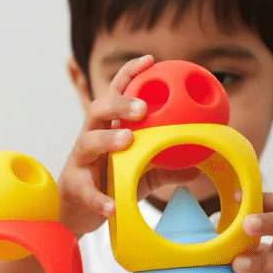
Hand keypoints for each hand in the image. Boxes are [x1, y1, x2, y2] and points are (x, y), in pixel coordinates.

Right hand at [58, 55, 200, 235]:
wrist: (76, 212)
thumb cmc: (108, 184)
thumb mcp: (140, 173)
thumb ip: (164, 168)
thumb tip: (198, 168)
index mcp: (106, 129)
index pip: (115, 94)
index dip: (129, 75)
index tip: (150, 60)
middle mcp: (90, 138)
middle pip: (97, 110)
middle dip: (119, 104)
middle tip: (142, 107)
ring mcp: (80, 162)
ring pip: (87, 143)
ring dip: (107, 140)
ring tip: (127, 140)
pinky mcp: (75, 187)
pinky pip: (87, 191)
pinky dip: (99, 198)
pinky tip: (113, 206)